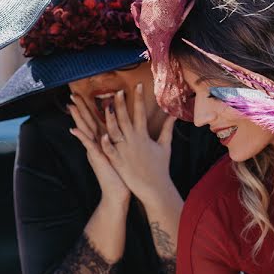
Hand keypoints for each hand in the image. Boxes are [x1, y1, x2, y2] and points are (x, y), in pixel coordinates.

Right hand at [69, 94, 128, 204]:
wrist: (117, 193)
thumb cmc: (121, 174)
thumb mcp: (118, 153)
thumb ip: (117, 141)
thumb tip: (121, 131)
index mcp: (102, 141)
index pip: (93, 121)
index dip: (87, 108)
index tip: (82, 94)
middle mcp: (96, 145)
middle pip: (86, 122)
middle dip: (79, 108)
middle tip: (72, 94)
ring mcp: (95, 151)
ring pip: (85, 131)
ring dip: (78, 118)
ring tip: (71, 106)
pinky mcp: (97, 158)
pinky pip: (89, 146)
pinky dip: (82, 138)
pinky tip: (74, 129)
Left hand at [100, 84, 178, 206]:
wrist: (155, 188)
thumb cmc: (160, 167)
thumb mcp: (165, 146)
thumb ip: (167, 129)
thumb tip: (173, 115)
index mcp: (143, 135)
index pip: (141, 113)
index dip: (138, 98)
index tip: (137, 85)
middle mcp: (134, 141)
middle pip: (125, 119)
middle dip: (122, 104)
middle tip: (118, 91)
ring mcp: (125, 151)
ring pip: (115, 132)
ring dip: (110, 119)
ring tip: (105, 107)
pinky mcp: (118, 162)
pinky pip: (110, 151)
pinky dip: (106, 144)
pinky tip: (100, 136)